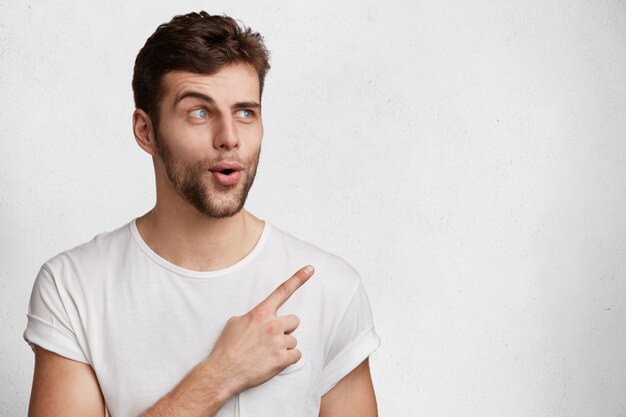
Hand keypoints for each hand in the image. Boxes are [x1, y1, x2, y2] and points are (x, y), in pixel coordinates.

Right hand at [206, 265, 314, 395]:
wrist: (223, 371)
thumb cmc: (227, 347)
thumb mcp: (235, 322)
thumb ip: (254, 316)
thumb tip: (260, 319)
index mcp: (261, 313)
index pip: (282, 291)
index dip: (298, 278)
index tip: (310, 269)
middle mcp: (272, 325)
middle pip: (294, 321)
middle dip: (285, 329)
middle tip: (271, 339)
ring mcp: (278, 343)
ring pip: (294, 340)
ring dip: (284, 346)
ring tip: (267, 353)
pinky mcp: (282, 360)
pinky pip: (296, 355)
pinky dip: (288, 359)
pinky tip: (274, 361)